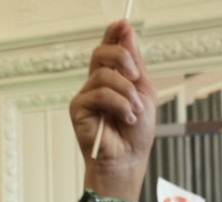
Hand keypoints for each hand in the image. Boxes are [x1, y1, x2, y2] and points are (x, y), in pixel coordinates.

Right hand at [69, 21, 155, 200]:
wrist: (128, 159)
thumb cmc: (136, 132)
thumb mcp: (143, 90)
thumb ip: (134, 63)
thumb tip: (127, 32)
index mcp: (113, 78)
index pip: (109, 48)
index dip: (114, 33)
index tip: (124, 22)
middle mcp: (96, 84)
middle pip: (102, 53)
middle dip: (122, 57)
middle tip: (135, 76)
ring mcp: (86, 96)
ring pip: (103, 74)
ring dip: (125, 92)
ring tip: (133, 111)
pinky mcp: (78, 109)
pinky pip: (98, 93)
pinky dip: (117, 104)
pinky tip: (125, 117)